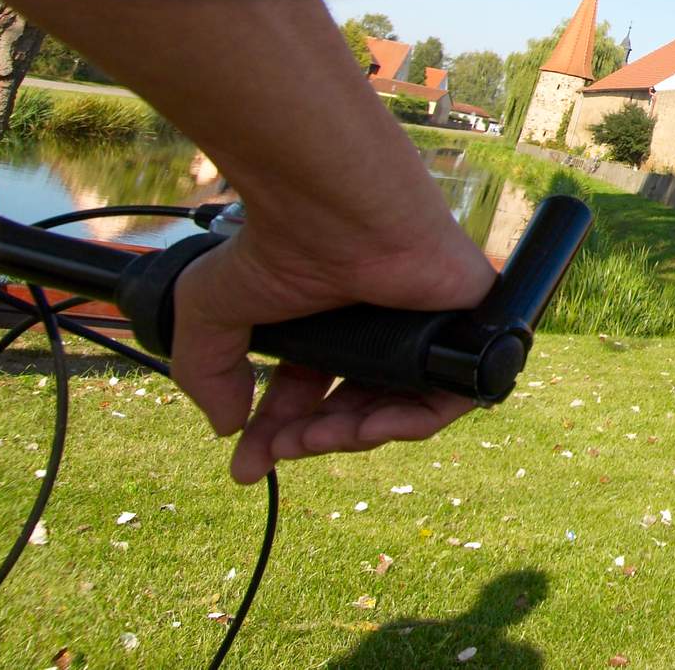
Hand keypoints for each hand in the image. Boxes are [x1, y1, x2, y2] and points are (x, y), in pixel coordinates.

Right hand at [168, 212, 495, 483]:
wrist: (333, 209)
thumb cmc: (278, 245)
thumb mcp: (214, 311)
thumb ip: (207, 371)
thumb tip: (225, 426)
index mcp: (330, 326)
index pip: (311, 395)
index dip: (278, 434)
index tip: (247, 466)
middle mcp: (380, 331)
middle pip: (353, 410)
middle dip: (311, 440)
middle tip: (278, 451)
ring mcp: (425, 332)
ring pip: (396, 412)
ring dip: (348, 437)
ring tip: (309, 440)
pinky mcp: (467, 331)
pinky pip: (445, 400)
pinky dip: (405, 424)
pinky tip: (362, 430)